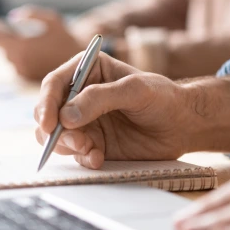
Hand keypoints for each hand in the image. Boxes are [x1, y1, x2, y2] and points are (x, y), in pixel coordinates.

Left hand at [0, 5, 82, 80]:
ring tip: (16, 39)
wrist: (84, 62)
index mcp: (22, 46)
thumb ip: (31, 14)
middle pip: (4, 48)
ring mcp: (23, 71)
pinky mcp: (28, 77)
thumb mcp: (52, 19)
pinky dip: (21, 56)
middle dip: (2, 39)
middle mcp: (20, 61)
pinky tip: (27, 49)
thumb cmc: (66, 37)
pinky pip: (19, 64)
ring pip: (11, 57)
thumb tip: (13, 17)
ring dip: (13, 48)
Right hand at [34, 53, 199, 168]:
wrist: (183, 125)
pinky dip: (82, 158)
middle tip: (77, 142)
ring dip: (68, 146)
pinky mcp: (92, 142)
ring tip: (91, 150)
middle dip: (55, 130)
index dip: (45, 103)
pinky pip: (74, 153)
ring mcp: (85, 120)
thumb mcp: (135, 90)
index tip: (48, 123)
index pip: (54, 84)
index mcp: (88, 70)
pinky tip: (99, 158)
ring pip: (56, 135)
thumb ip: (100, 98)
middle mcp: (81, 95)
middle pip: (47, 112)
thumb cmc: (163, 98)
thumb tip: (65, 116)